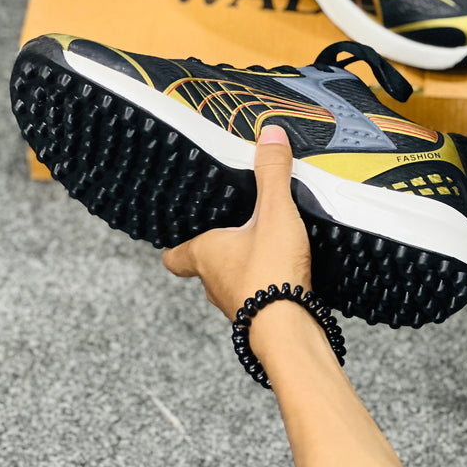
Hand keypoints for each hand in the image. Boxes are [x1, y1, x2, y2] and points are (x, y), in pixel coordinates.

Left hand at [162, 125, 311, 319]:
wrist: (292, 330)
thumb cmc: (271, 275)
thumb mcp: (274, 213)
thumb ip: (272, 173)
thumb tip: (268, 135)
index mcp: (204, 254)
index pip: (174, 254)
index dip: (175, 244)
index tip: (179, 232)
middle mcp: (213, 282)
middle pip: (204, 264)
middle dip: (219, 247)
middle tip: (236, 228)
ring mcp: (236, 303)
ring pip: (231, 281)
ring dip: (244, 266)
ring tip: (267, 246)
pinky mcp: (260, 316)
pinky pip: (258, 295)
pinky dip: (267, 284)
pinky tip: (287, 272)